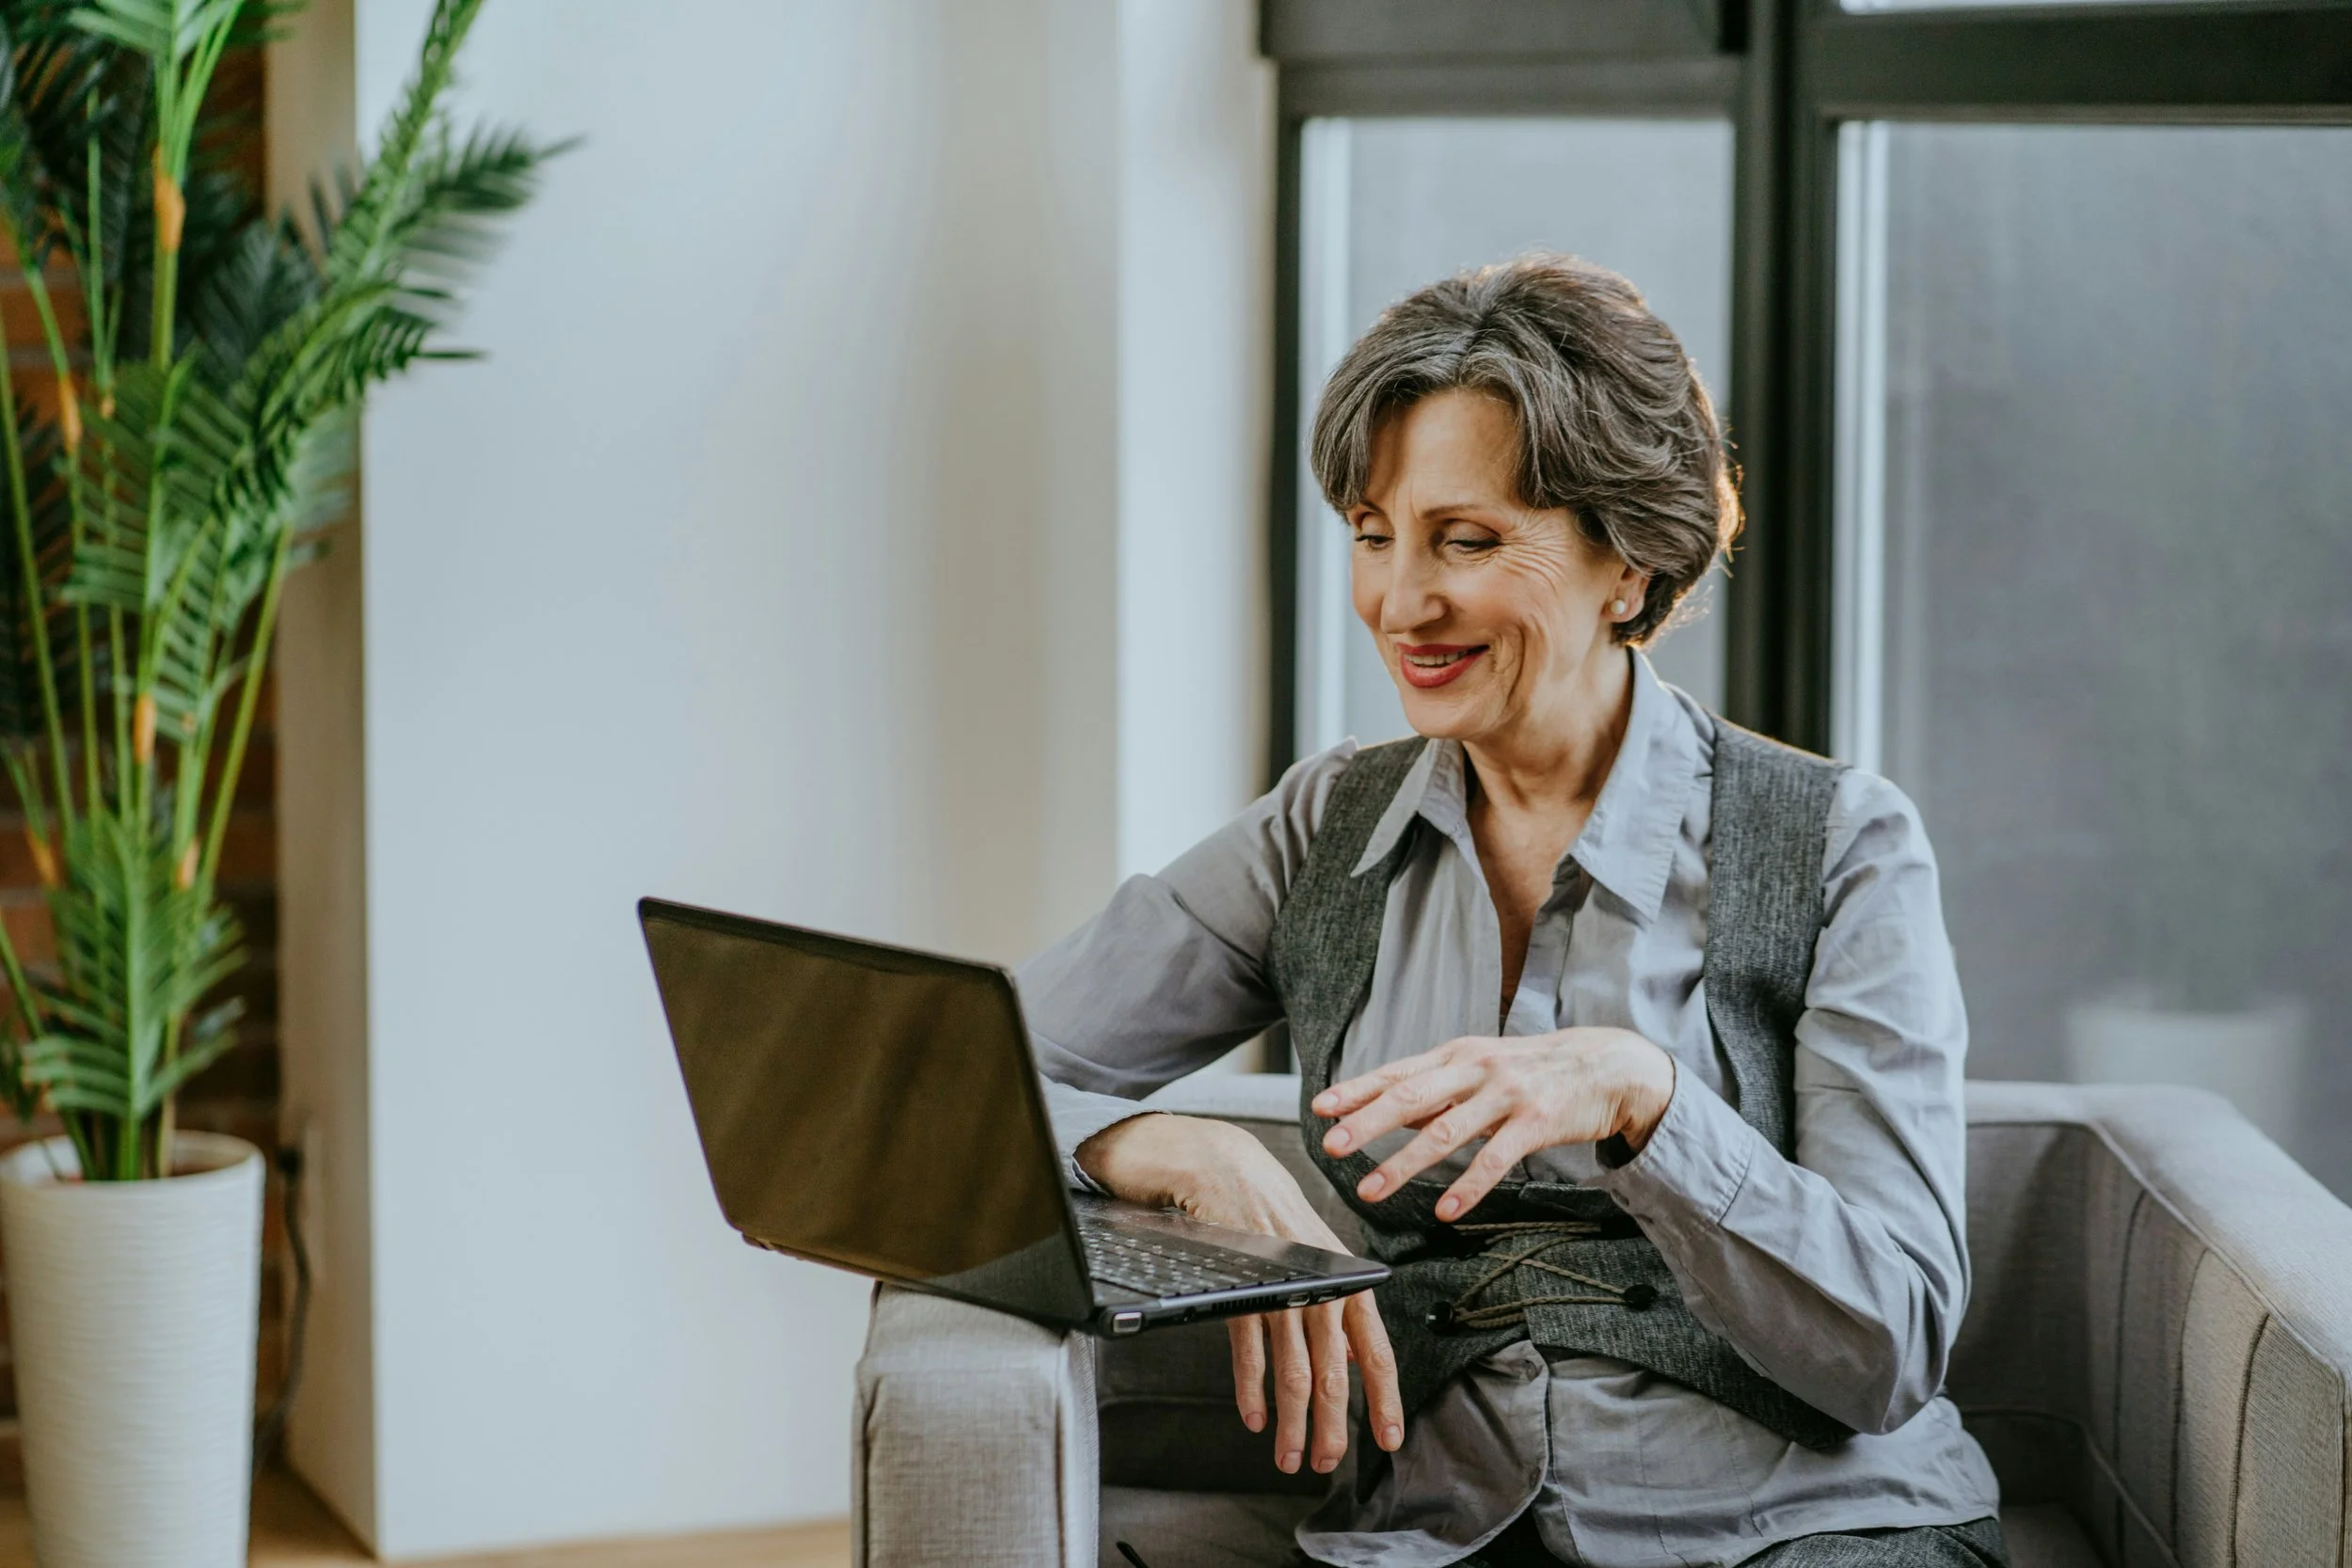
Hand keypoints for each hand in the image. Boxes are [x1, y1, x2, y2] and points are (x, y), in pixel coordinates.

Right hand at [1077, 1113, 1403, 1474]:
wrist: (1228, 1170)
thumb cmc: (1275, 1219)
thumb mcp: (1318, 1261)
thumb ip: (1334, 1312)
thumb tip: (1348, 1363)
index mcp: (1349, 1283)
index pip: (1377, 1352)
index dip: (1384, 1400)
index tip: (1388, 1440)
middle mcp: (1323, 1289)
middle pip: (1333, 1375)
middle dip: (1330, 1428)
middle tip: (1324, 1464)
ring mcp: (1285, 1289)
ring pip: (1294, 1372)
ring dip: (1292, 1422)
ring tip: (1288, 1456)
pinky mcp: (1246, 1288)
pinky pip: (1251, 1351)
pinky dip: (1252, 1390)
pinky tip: (1255, 1417)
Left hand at [1310, 1028, 1675, 1219]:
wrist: (1606, 1065)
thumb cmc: (1534, 1070)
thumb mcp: (1480, 1068)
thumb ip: (1436, 1089)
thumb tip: (1387, 1109)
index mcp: (1456, 1055)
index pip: (1397, 1073)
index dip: (1357, 1090)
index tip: (1320, 1107)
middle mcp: (1475, 1069)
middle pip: (1411, 1097)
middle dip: (1367, 1123)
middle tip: (1331, 1146)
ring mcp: (1506, 1095)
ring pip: (1445, 1131)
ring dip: (1403, 1163)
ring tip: (1370, 1190)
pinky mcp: (1536, 1123)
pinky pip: (1494, 1159)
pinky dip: (1466, 1186)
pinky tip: (1444, 1210)